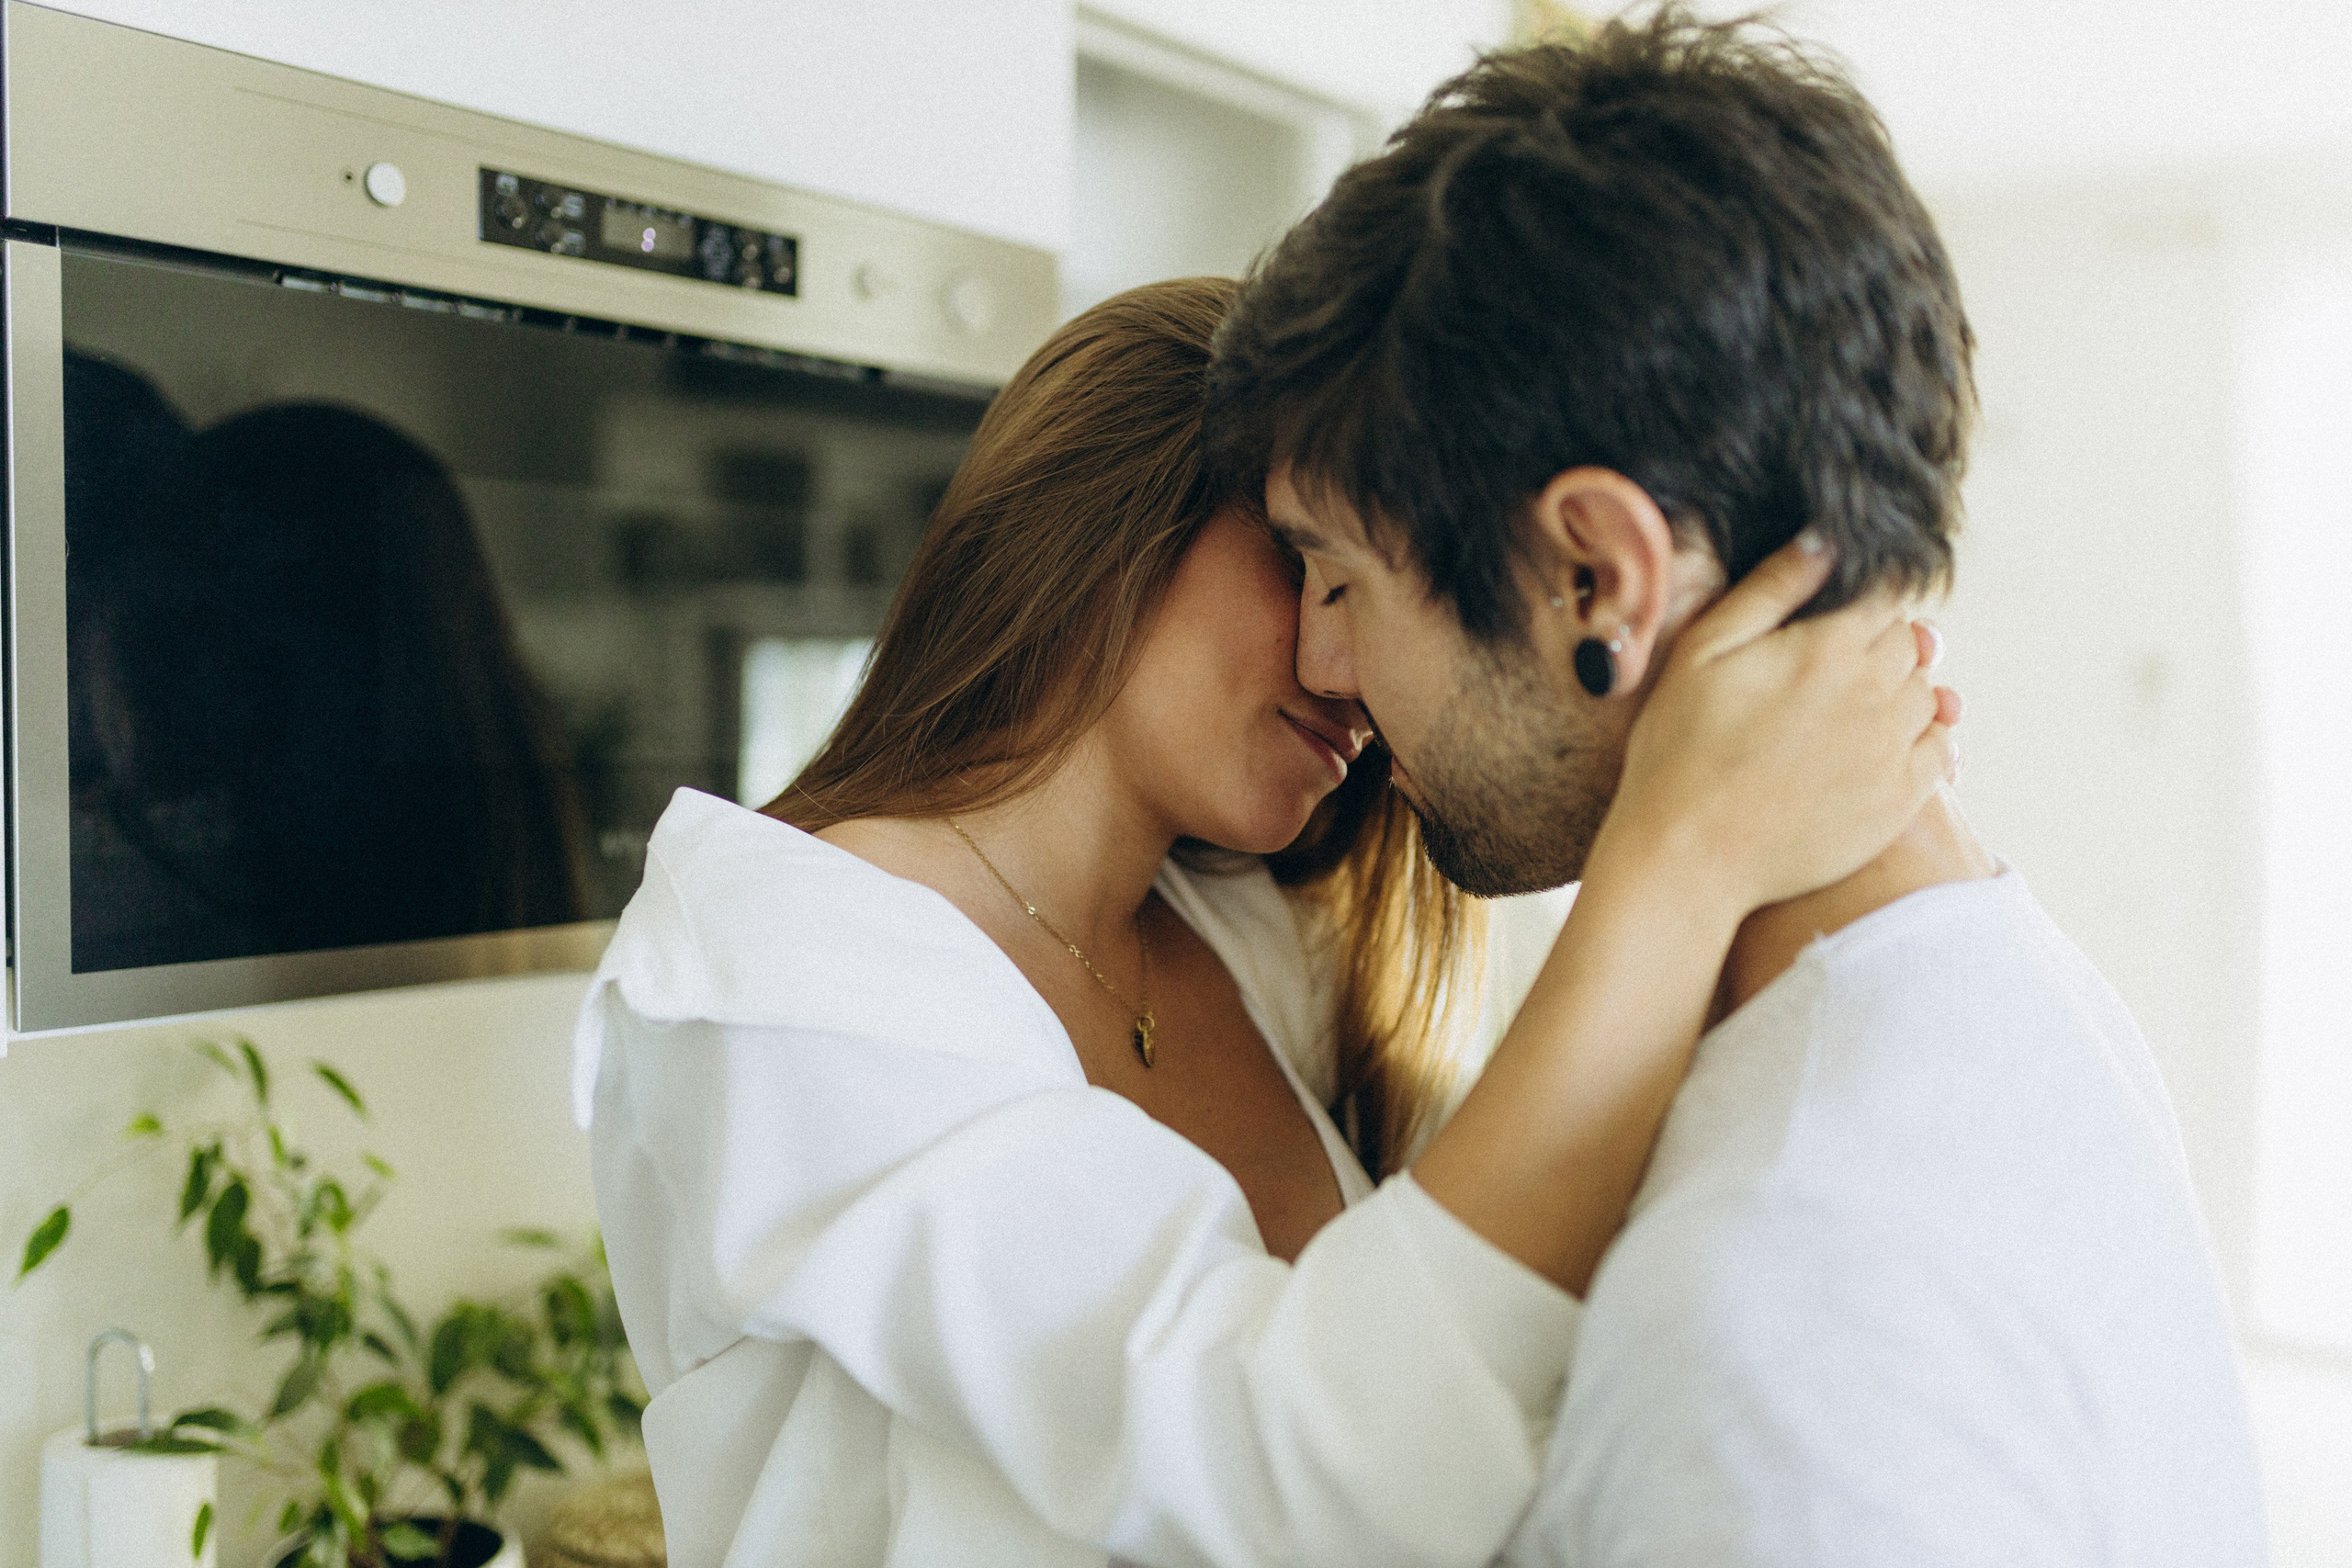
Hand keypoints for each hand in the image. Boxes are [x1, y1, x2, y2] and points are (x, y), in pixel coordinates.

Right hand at [1592, 531, 1957, 925]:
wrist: (1688, 856)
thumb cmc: (1679, 750)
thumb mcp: (1703, 652)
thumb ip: (1770, 589)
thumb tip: (1825, 538)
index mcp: (1827, 646)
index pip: (1883, 596)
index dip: (1859, 603)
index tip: (1833, 621)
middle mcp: (1873, 692)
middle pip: (1910, 645)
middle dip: (1881, 648)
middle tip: (1832, 671)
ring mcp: (1892, 749)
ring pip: (1929, 696)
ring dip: (1901, 694)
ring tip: (1850, 712)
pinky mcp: (1899, 801)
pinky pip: (1941, 753)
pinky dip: (1924, 743)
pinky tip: (1883, 749)